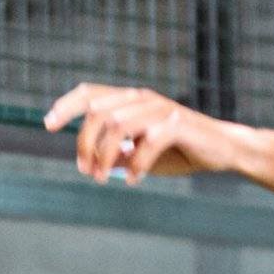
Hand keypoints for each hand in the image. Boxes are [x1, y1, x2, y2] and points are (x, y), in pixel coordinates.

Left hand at [43, 84, 235, 182]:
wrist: (225, 149)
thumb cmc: (182, 150)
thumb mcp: (142, 152)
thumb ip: (119, 152)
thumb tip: (93, 162)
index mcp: (132, 100)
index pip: (90, 93)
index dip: (66, 105)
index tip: (48, 124)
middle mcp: (143, 99)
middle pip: (98, 112)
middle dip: (84, 143)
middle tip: (85, 171)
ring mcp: (161, 109)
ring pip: (117, 126)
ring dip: (104, 155)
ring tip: (101, 178)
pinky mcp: (178, 124)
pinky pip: (147, 143)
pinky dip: (136, 164)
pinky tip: (132, 180)